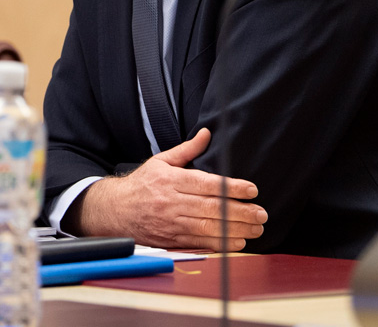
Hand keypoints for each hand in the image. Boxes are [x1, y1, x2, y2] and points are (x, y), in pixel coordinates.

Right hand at [73, 128, 266, 249]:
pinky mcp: (172, 239)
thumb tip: (206, 133)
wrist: (116, 210)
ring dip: (236, 229)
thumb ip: (187, 150)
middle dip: (240, 212)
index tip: (252, 190)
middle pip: (211, 208)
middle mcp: (172, 202)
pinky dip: (220, 244)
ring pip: (208, 227)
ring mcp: (172, 222)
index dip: (231, 188)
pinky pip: (200, 242)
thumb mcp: (161, 161)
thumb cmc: (142, 184)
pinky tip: (238, 242)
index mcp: (171, 180)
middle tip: (261, 213)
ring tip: (256, 228)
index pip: (207, 184)